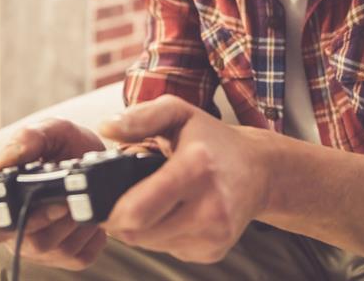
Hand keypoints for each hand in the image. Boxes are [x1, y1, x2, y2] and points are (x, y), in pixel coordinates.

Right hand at [0, 118, 108, 270]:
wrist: (97, 159)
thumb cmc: (65, 146)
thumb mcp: (50, 131)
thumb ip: (28, 138)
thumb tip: (4, 161)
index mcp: (3, 202)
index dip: (12, 218)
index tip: (37, 196)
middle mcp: (20, 231)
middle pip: (34, 241)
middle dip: (58, 216)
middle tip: (71, 194)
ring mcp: (45, 248)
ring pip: (60, 249)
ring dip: (78, 220)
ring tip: (83, 196)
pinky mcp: (70, 256)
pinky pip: (82, 255)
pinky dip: (93, 234)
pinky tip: (91, 213)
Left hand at [98, 95, 272, 262]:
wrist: (260, 169)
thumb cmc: (214, 139)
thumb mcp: (179, 113)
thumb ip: (141, 117)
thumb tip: (106, 128)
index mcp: (196, 167)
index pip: (139, 210)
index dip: (111, 211)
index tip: (103, 201)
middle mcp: (209, 205)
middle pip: (139, 233)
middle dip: (121, 219)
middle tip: (123, 199)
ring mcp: (214, 233)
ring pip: (150, 245)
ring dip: (141, 228)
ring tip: (152, 201)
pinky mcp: (214, 250)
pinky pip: (169, 250)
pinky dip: (162, 235)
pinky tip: (173, 213)